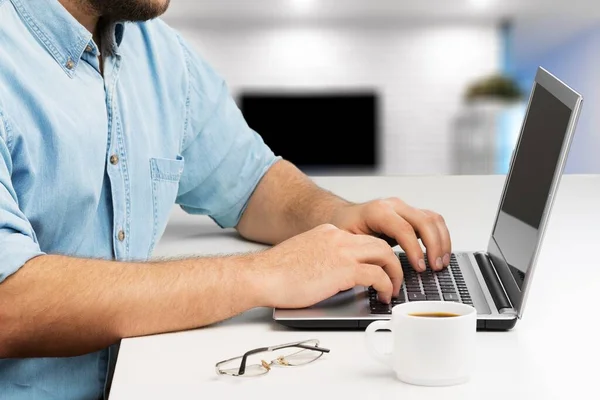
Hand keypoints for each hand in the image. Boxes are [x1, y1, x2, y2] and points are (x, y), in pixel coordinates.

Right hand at [254, 224, 401, 307]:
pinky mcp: (344, 269)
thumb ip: (322, 257)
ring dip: (394, 273)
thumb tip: (332, 273)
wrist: (263, 275)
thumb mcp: (304, 255)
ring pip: (384, 254)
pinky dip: (385, 286)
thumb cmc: (276, 272)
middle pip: (379, 243)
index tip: (380, 268)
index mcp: (328, 232)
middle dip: (392, 262)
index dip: (375, 256)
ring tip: (393, 289)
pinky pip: (377, 275)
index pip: (361, 239)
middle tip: (394, 278)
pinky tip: (383, 295)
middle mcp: (338, 237)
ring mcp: (342, 251)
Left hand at [330, 198, 451, 272]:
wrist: (342, 216)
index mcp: (378, 211)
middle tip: (435, 267)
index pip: (404, 229)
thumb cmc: (344, 228)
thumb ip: (365, 253)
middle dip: (434, 246)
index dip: (415, 250)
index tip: (420, 267)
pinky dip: (441, 236)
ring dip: (442, 241)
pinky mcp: (410, 214)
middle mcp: (393, 206)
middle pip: (424, 221)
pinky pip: (432, 221)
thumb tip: (379, 273)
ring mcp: (404, 208)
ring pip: (433, 218)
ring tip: (441, 262)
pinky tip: (441, 253)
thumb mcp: (349, 241)